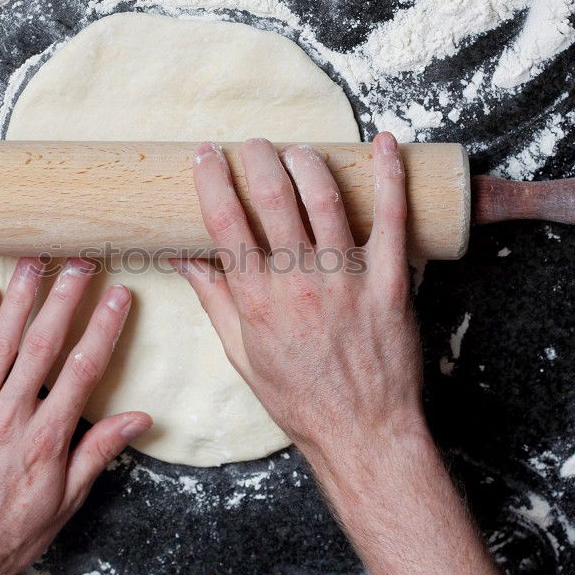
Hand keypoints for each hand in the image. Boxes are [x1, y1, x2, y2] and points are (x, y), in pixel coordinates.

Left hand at [0, 257, 151, 574]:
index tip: (118, 297)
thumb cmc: (4, 535)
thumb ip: (98, 454)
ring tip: (34, 263)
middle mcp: (7, 418)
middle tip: (79, 262)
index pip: (82, 370)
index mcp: (44, 441)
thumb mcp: (63, 503)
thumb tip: (138, 420)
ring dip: (19, 299)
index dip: (104, 328)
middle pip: (41, 345)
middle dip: (64, 298)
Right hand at [174, 134, 423, 467]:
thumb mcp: (241, 353)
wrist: (362, 431)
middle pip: (274, 195)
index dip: (212, 177)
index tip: (206, 154)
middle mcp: (299, 280)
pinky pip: (392, 216)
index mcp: (257, 298)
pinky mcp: (390, 281)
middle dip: (258, 156)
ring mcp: (347, 278)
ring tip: (298, 150)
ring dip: (307, 159)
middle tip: (254, 145)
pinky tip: (384, 143)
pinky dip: (389, 175)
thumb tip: (181, 258)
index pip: (225, 218)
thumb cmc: (299, 398)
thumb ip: (213, 298)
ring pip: (325, 196)